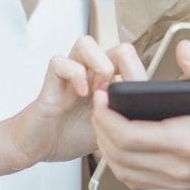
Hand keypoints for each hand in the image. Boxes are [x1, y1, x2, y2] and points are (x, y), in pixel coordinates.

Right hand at [5, 36, 144, 166]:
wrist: (39, 146)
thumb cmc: (72, 135)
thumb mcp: (111, 129)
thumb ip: (127, 117)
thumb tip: (150, 114)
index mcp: (109, 82)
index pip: (133, 61)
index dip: (139, 74)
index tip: (136, 96)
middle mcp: (92, 73)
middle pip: (116, 47)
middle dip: (124, 65)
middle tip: (119, 90)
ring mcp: (71, 75)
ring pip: (86, 43)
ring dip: (99, 62)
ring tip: (100, 87)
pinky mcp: (52, 82)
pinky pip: (60, 62)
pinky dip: (74, 74)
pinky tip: (81, 93)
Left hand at [91, 40, 189, 189]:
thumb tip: (181, 47)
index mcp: (189, 141)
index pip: (129, 136)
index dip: (106, 116)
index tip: (101, 95)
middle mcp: (181, 166)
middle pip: (119, 155)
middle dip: (101, 128)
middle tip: (99, 104)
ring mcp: (180, 180)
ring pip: (125, 171)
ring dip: (108, 148)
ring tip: (107, 121)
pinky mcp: (183, 184)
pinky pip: (140, 179)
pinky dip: (122, 163)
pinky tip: (124, 143)